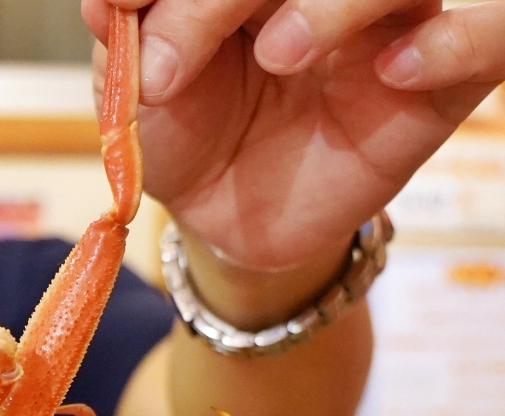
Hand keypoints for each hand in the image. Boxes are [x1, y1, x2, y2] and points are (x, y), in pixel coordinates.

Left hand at [85, 0, 504, 271]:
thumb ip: (129, 37)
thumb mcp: (137, 92)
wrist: (229, 217)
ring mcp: (390, 22)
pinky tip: (396, 71)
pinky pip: (491, 33)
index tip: (124, 9)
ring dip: (339, 2)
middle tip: (168, 66)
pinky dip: (458, 38)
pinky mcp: (440, 81)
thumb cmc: (190, 135)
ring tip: (280, 56)